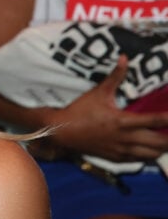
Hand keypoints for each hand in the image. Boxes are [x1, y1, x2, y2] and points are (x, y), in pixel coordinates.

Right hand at [49, 56, 167, 161]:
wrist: (61, 131)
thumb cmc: (80, 111)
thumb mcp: (98, 92)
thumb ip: (115, 76)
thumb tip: (124, 58)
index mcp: (122, 121)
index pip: (154, 120)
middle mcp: (124, 138)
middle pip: (158, 142)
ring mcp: (120, 150)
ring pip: (151, 154)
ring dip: (162, 148)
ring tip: (166, 140)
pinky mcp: (115, 157)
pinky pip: (139, 160)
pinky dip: (149, 155)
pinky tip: (153, 149)